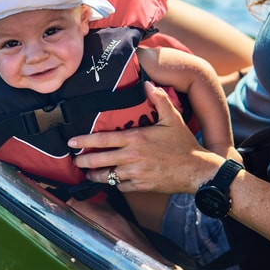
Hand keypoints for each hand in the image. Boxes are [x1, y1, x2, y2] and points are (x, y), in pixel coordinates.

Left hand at [69, 82, 218, 192]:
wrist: (197, 170)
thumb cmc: (184, 144)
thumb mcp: (173, 118)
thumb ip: (159, 99)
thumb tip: (148, 83)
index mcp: (136, 138)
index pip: (102, 140)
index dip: (84, 141)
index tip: (72, 141)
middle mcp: (132, 156)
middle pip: (99, 160)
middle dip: (83, 161)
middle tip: (74, 161)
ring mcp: (135, 173)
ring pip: (107, 176)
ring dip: (95, 175)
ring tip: (88, 174)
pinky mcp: (141, 186)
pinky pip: (120, 186)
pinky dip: (114, 184)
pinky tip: (111, 181)